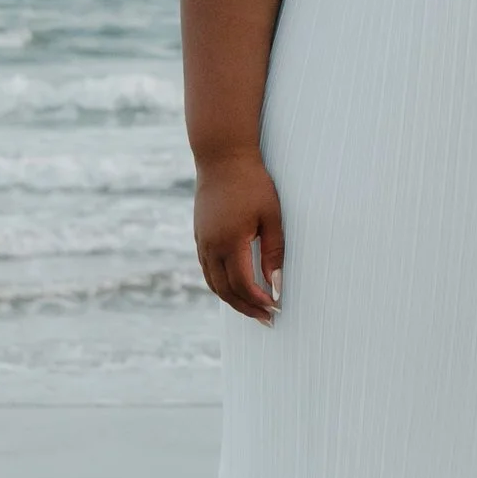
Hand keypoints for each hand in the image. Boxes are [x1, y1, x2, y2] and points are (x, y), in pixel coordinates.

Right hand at [194, 149, 283, 321]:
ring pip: (213, 283)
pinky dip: (221, 284)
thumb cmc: (253, 184)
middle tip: (266, 319)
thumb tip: (277, 285)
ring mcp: (202, 242)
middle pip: (225, 290)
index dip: (259, 301)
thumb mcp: (272, 217)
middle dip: (246, 308)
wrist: (223, 158)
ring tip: (253, 309)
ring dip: (232, 300)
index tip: (276, 308)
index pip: (243, 285)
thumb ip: (274, 252)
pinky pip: (207, 270)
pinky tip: (236, 287)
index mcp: (229, 242)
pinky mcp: (199, 236)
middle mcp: (210, 246)